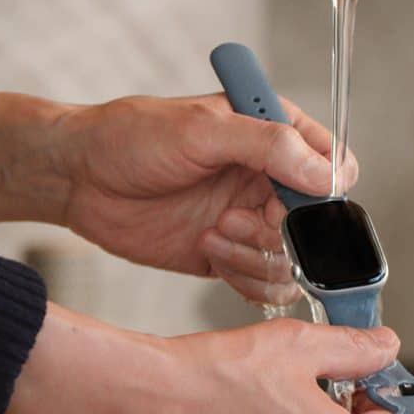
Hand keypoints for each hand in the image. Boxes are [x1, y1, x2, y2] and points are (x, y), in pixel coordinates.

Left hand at [56, 94, 357, 304]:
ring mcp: (247, 221)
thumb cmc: (132, 138)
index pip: (335, 168)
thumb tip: (327, 175)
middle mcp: (267, 181)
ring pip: (291, 261)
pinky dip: (244, 279)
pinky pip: (261, 284)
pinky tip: (207, 252)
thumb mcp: (201, 130)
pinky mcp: (224, 255)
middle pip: (317, 227)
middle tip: (233, 220)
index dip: (324, 193)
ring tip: (211, 233)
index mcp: (273, 136)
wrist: (79, 177)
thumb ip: (268, 146)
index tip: (285, 202)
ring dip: (257, 257)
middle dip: (281, 234)